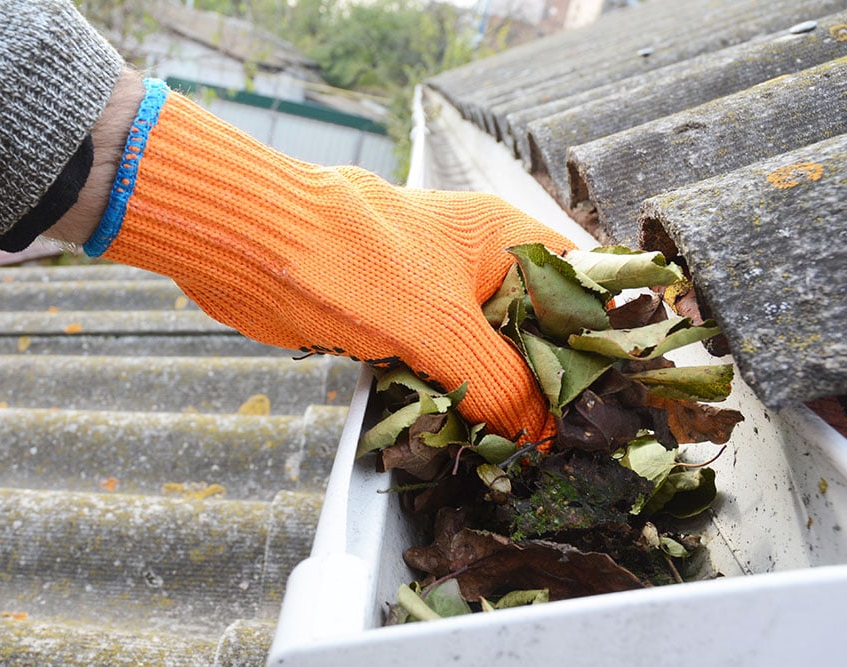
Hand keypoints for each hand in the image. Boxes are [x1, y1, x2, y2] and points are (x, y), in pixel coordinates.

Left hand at [78, 80, 574, 440]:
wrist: (254, 248)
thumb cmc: (351, 260)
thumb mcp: (442, 326)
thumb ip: (498, 381)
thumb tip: (538, 435)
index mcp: (505, 239)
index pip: (581, 286)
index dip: (603, 338)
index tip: (615, 397)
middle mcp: (477, 265)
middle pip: (534, 329)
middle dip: (548, 382)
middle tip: (569, 441)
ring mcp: (437, 296)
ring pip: (486, 354)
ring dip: (498, 398)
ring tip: (524, 450)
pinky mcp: (399, 325)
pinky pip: (442, 368)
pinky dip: (452, 400)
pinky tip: (467, 437)